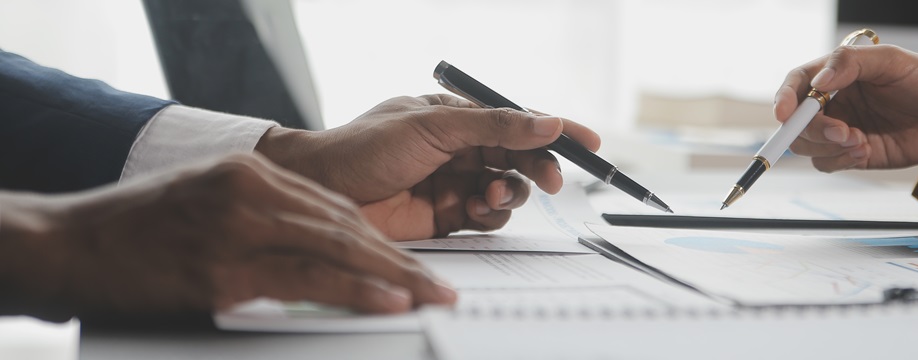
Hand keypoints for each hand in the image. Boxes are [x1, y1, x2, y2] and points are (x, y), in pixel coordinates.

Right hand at [0, 153, 454, 320]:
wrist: (64, 244)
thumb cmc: (134, 230)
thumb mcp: (208, 202)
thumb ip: (262, 217)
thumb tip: (319, 248)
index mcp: (251, 171)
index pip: (338, 208)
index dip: (382, 240)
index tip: (414, 264)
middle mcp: (251, 190)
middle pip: (348, 226)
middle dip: (401, 260)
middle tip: (440, 284)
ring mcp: (237, 227)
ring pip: (337, 248)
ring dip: (392, 276)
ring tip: (429, 295)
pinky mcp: (221, 268)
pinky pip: (303, 278)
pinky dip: (351, 290)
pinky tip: (385, 301)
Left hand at [257, 95, 600, 240]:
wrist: (321, 190)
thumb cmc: (365, 147)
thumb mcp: (434, 126)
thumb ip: (495, 126)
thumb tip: (546, 121)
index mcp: (457, 116)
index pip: (517, 119)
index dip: (556, 130)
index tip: (588, 143)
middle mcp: (460, 148)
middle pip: (520, 158)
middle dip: (537, 168)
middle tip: (548, 180)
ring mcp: (455, 182)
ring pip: (507, 190)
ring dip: (508, 194)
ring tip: (487, 196)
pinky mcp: (447, 215)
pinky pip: (487, 218)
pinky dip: (489, 216)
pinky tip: (471, 210)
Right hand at [773, 44, 917, 172]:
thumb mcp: (892, 61)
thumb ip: (851, 63)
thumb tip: (819, 80)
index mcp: (836, 74)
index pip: (796, 84)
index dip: (784, 98)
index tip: (783, 114)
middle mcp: (833, 102)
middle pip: (795, 121)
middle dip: (812, 129)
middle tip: (842, 132)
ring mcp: (841, 130)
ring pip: (806, 145)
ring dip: (827, 147)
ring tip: (860, 143)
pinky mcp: (852, 154)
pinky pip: (826, 163)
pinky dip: (838, 160)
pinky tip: (864, 151)